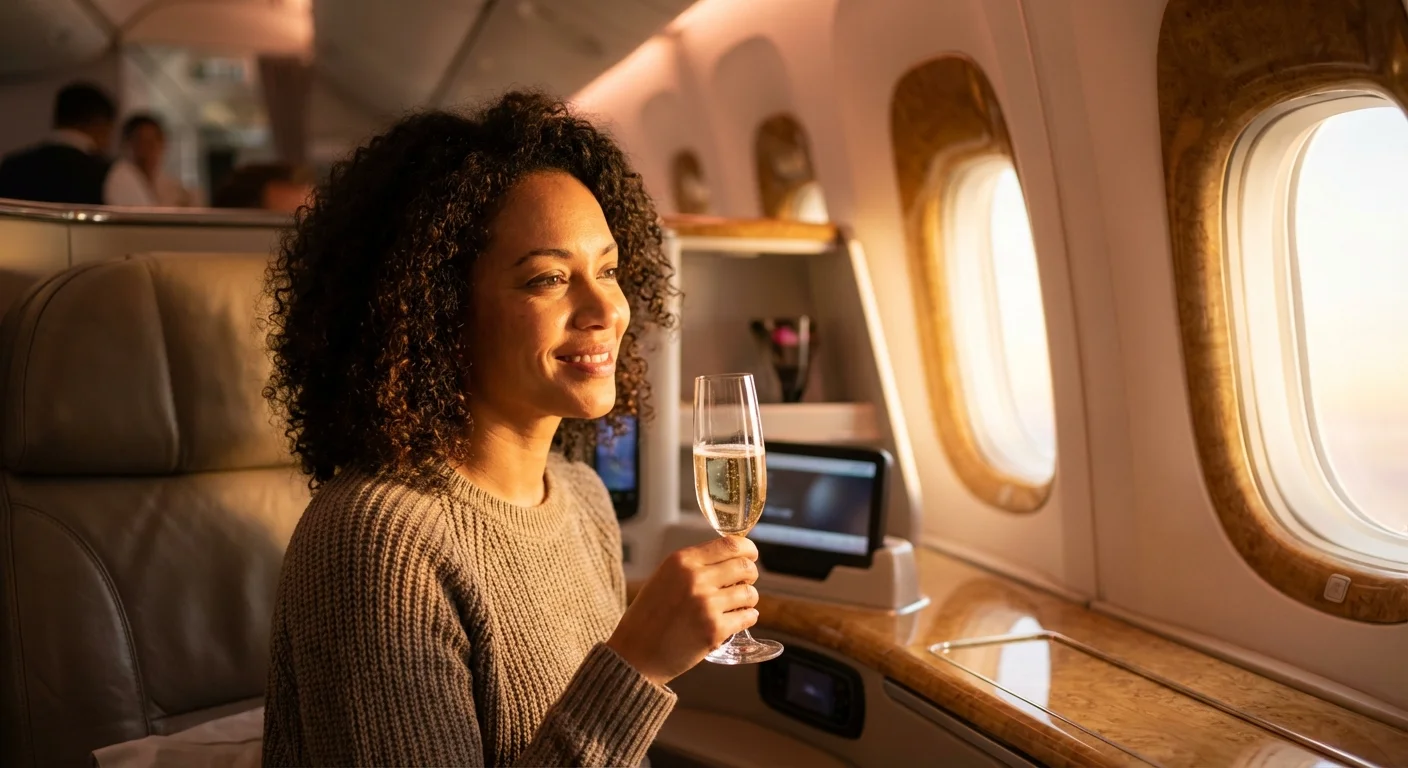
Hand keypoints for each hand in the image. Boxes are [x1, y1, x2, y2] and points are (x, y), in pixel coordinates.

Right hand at [606, 536, 760, 685]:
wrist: (635, 654)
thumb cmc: (649, 617)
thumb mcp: (665, 577)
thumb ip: (695, 565)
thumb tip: (731, 558)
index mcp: (682, 561)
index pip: (731, 544)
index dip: (748, 549)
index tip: (751, 555)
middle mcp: (696, 578)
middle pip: (746, 567)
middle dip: (750, 575)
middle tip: (743, 584)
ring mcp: (707, 605)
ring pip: (750, 593)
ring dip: (748, 600)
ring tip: (736, 606)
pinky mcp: (714, 630)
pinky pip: (747, 617)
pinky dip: (747, 618)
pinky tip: (737, 621)